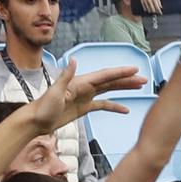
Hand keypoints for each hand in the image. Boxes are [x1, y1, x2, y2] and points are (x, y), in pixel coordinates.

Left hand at [25, 62, 144, 134]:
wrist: (36, 121)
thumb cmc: (43, 107)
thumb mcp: (55, 92)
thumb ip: (66, 76)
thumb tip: (74, 60)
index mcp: (80, 82)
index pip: (104, 76)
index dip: (120, 72)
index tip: (134, 69)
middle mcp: (85, 87)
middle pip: (110, 81)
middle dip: (127, 79)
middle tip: (143, 79)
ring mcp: (85, 97)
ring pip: (109, 90)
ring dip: (123, 88)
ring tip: (139, 87)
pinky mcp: (84, 107)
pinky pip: (103, 105)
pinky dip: (114, 106)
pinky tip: (125, 110)